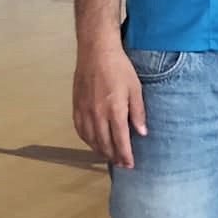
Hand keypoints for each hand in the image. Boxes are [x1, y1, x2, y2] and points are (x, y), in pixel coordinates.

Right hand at [73, 44, 146, 167]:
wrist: (96, 52)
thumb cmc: (119, 68)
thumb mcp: (135, 89)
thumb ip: (138, 112)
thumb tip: (141, 133)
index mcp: (115, 111)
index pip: (120, 141)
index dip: (125, 155)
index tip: (130, 164)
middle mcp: (97, 114)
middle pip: (105, 144)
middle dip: (114, 157)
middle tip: (121, 164)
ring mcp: (85, 111)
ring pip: (91, 139)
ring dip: (100, 151)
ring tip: (109, 157)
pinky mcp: (76, 106)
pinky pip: (80, 130)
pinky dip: (87, 140)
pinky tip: (93, 143)